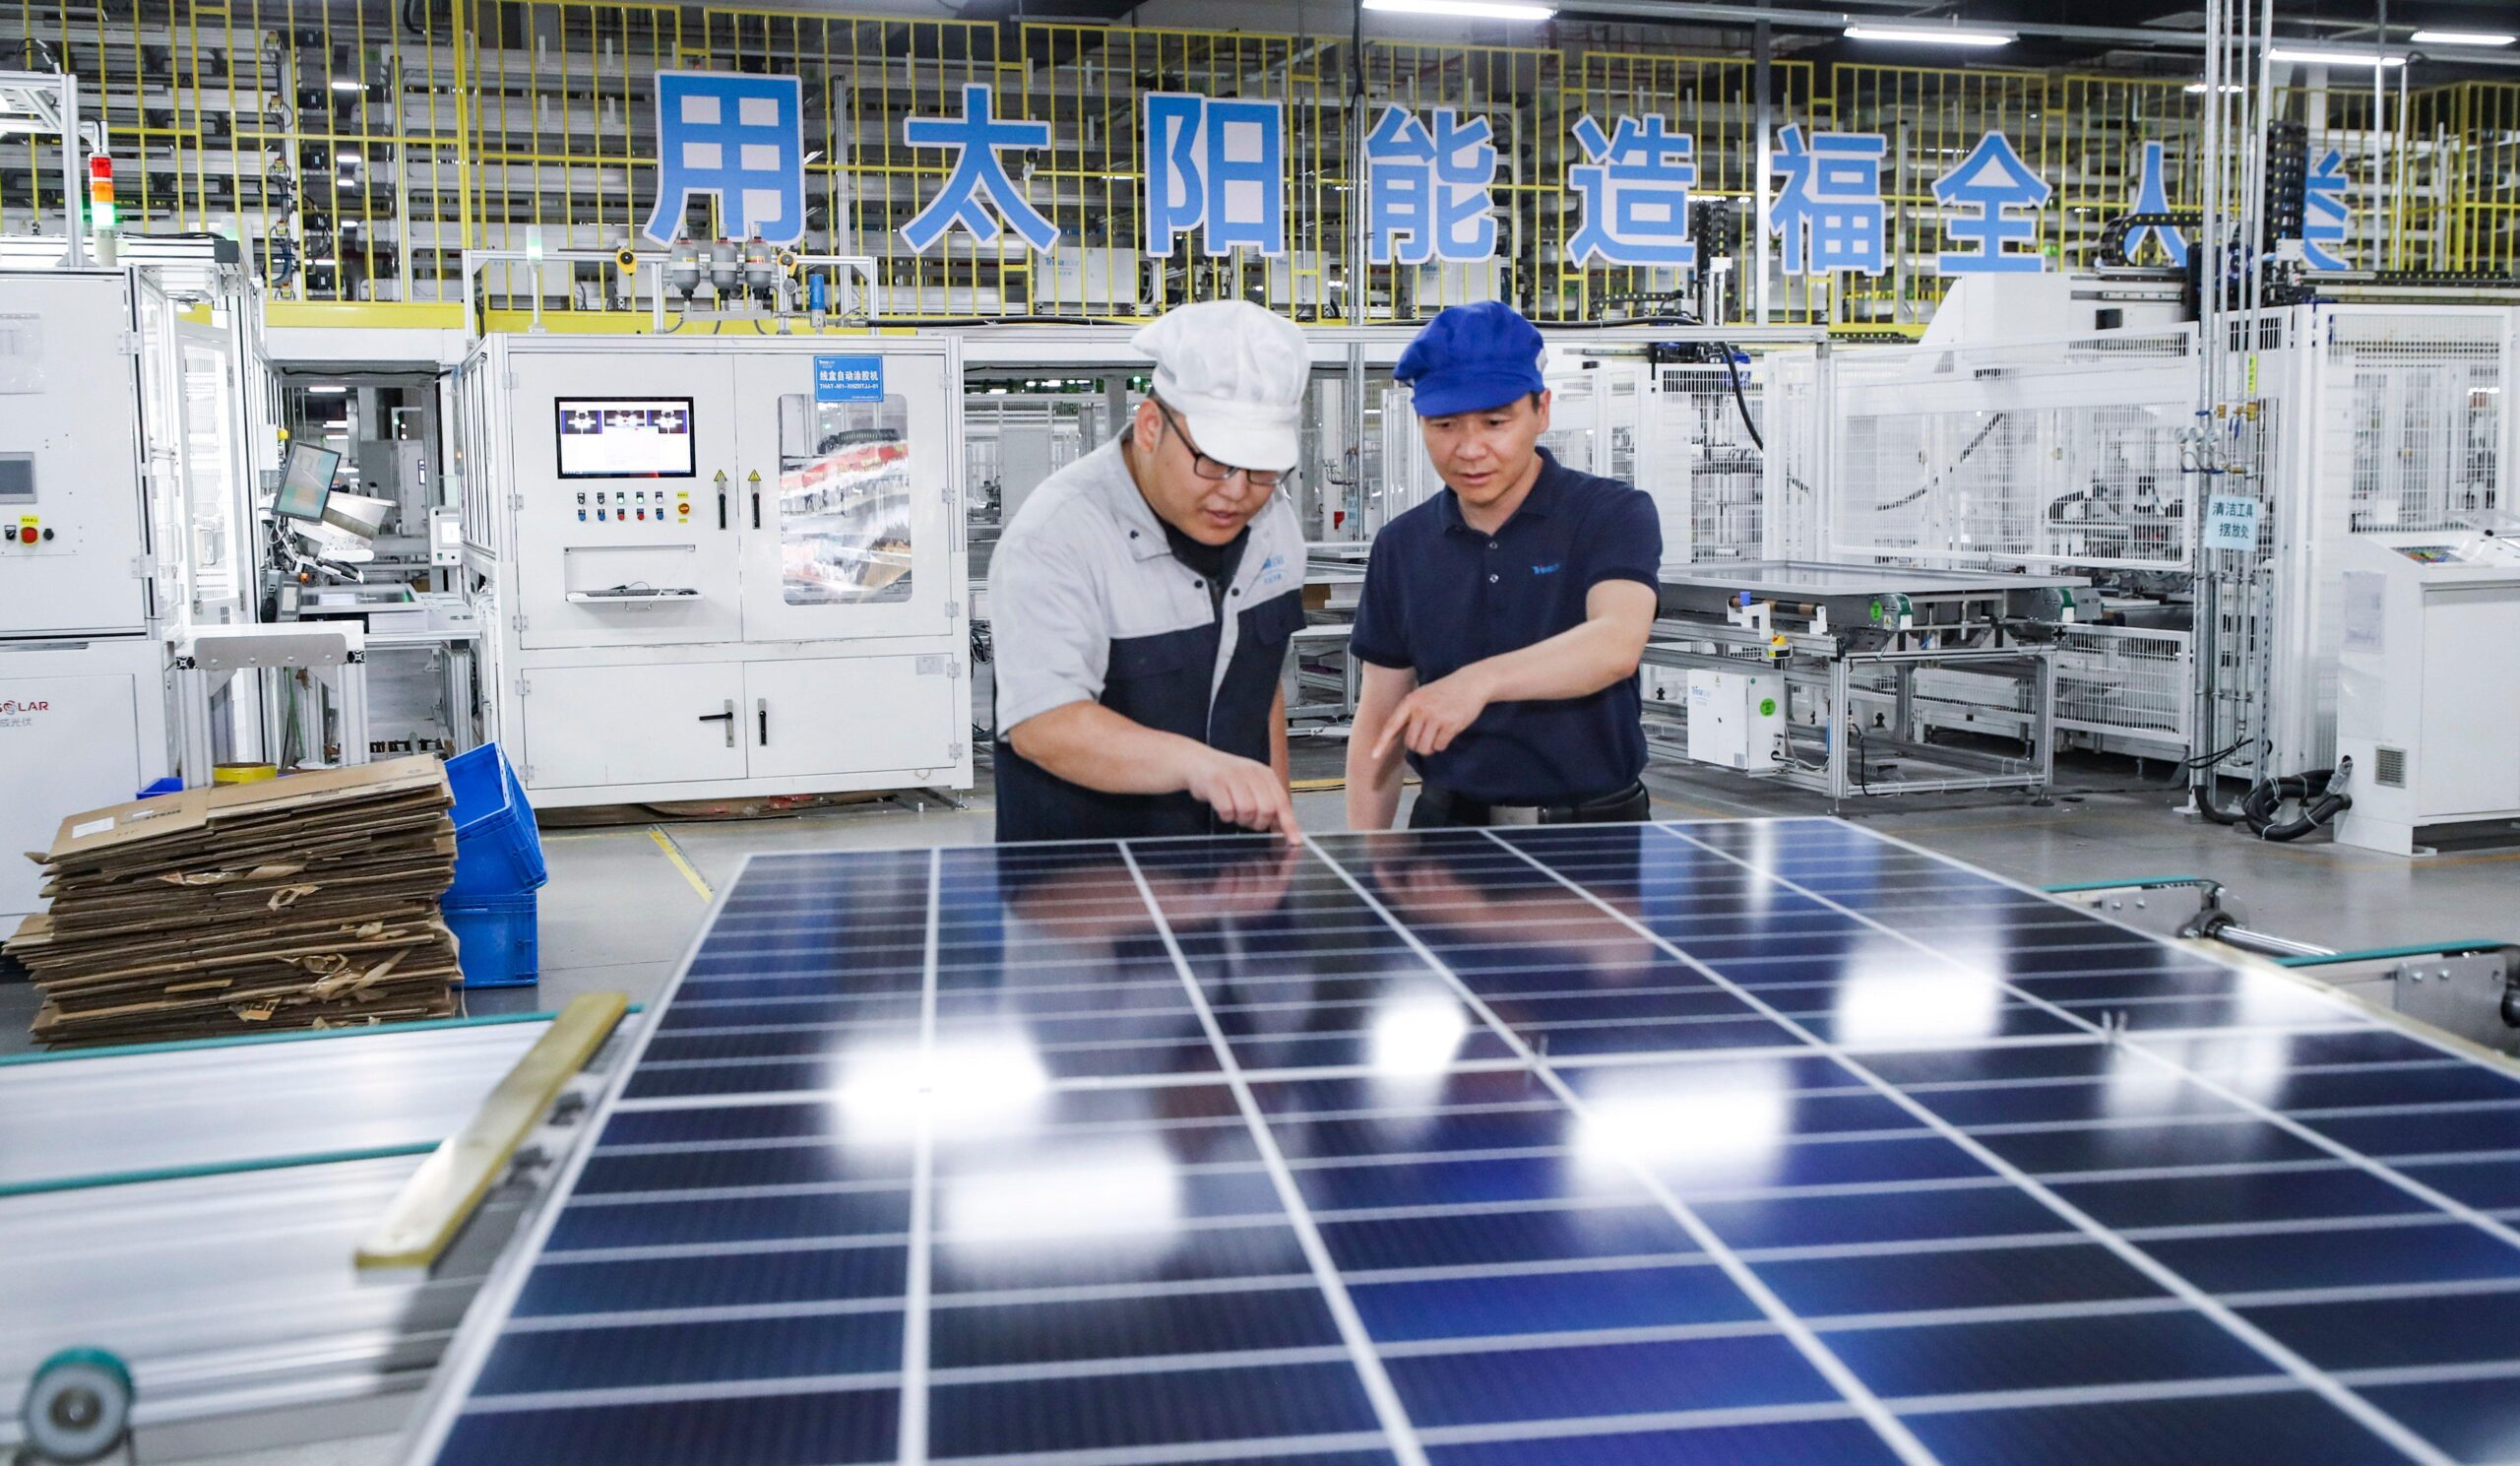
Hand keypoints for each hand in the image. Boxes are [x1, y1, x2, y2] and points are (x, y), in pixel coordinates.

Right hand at [1184, 749, 1303, 842]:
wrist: (1197, 762)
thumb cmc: (1227, 778)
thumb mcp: (1252, 784)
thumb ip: (1269, 802)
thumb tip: (1285, 826)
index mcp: (1265, 774)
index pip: (1282, 802)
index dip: (1289, 824)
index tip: (1294, 841)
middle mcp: (1251, 773)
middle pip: (1267, 809)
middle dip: (1259, 822)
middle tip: (1249, 820)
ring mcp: (1232, 776)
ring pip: (1247, 810)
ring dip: (1240, 819)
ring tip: (1234, 812)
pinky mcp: (1215, 782)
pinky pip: (1227, 809)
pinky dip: (1226, 816)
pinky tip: (1223, 809)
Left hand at [1372, 667, 1494, 758]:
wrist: (1471, 683)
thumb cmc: (1445, 690)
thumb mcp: (1422, 695)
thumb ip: (1409, 712)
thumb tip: (1395, 735)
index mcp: (1411, 701)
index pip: (1392, 725)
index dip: (1382, 742)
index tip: (1374, 755)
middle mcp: (1421, 709)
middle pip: (1411, 743)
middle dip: (1418, 745)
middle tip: (1427, 736)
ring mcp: (1436, 717)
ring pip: (1425, 748)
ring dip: (1430, 747)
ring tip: (1437, 735)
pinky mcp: (1451, 725)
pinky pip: (1440, 746)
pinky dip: (1442, 744)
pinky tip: (1448, 732)